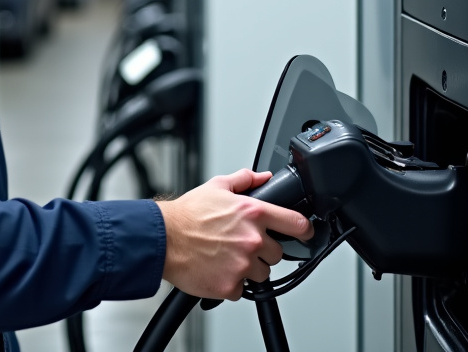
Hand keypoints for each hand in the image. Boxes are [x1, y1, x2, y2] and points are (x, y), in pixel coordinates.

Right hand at [155, 169, 314, 299]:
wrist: (162, 239)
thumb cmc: (186, 215)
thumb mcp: (216, 187)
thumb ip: (244, 180)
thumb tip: (263, 177)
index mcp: (253, 213)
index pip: (296, 223)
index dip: (305, 230)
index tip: (305, 233)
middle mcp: (252, 239)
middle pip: (277, 253)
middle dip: (263, 251)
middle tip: (241, 245)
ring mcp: (243, 264)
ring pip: (261, 273)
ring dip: (248, 269)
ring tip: (225, 257)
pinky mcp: (230, 285)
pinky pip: (242, 290)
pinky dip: (231, 284)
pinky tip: (217, 270)